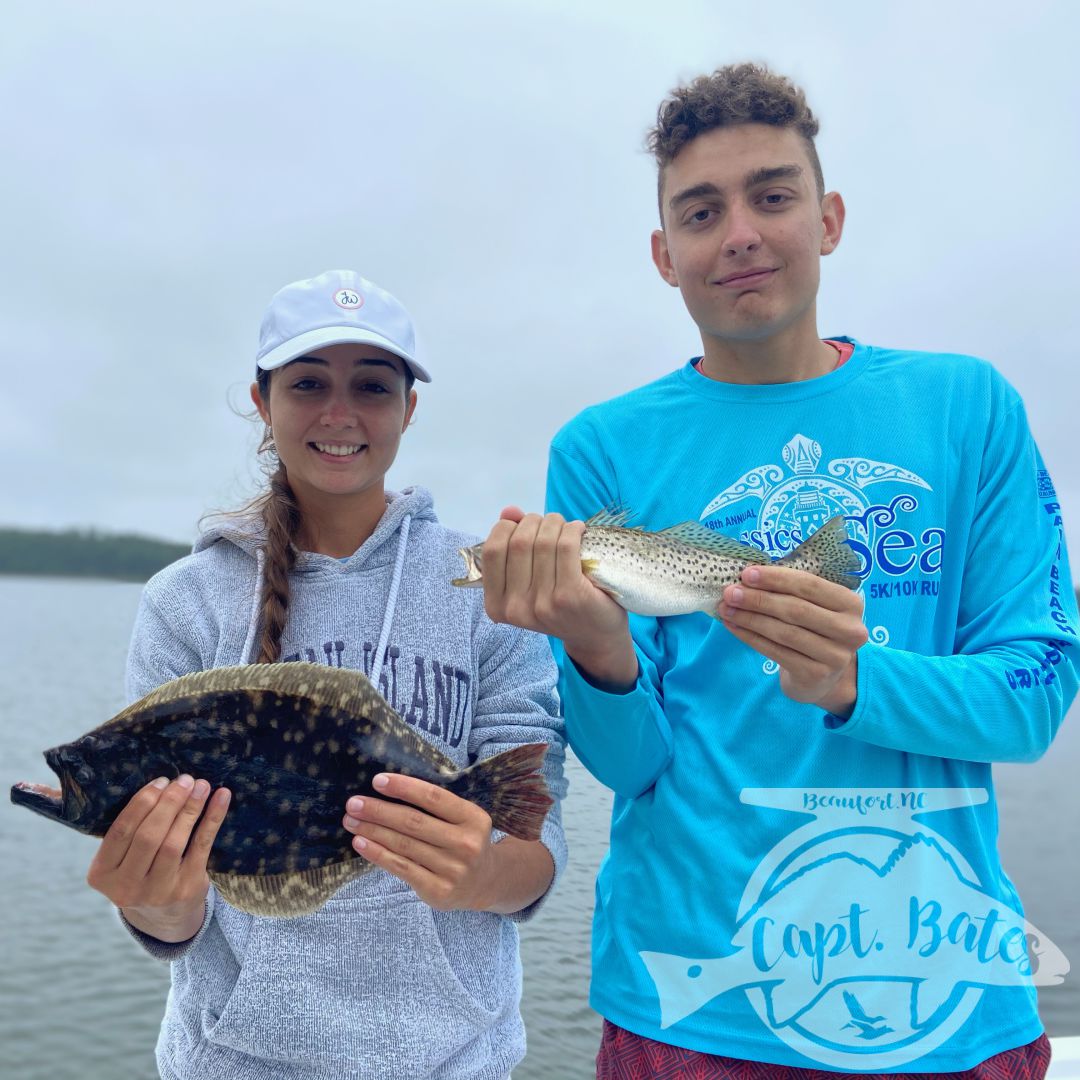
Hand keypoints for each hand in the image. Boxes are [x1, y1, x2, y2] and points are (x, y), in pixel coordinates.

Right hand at [86, 774, 230, 941]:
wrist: (163, 916)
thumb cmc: (140, 871)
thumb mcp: (121, 859)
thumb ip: (127, 830)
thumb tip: (146, 784)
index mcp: (102, 874)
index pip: (121, 832)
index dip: (141, 803)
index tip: (161, 781)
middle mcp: (126, 887)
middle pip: (148, 836)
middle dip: (168, 803)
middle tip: (184, 779)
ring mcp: (157, 891)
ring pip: (174, 842)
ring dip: (190, 808)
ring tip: (201, 785)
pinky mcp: (187, 888)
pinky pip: (201, 847)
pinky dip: (212, 819)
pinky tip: (221, 798)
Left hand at [343, 774, 498, 911]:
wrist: (483, 882)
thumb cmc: (463, 841)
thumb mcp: (463, 819)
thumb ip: (437, 807)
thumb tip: (389, 789)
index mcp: (473, 818)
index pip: (434, 797)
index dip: (404, 788)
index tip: (378, 781)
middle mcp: (466, 844)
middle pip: (414, 822)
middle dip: (379, 811)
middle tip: (353, 803)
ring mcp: (452, 869)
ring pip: (404, 845)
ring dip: (372, 830)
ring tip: (351, 821)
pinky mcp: (438, 890)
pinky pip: (401, 867)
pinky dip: (377, 854)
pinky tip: (361, 842)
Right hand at [481, 507, 636, 687]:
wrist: (595, 636)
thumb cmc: (559, 604)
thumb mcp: (527, 582)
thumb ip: (512, 547)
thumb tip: (508, 511)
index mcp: (497, 605)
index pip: (492, 551)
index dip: (507, 528)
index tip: (523, 526)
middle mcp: (516, 608)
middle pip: (519, 542)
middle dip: (534, 522)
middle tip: (549, 523)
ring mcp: (543, 603)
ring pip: (544, 541)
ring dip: (556, 523)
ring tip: (565, 526)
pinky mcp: (571, 595)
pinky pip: (566, 546)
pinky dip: (572, 530)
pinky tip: (578, 531)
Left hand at [718, 565, 867, 715]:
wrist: (822, 677)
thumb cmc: (813, 630)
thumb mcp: (813, 607)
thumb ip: (789, 591)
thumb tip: (747, 577)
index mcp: (851, 604)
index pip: (810, 585)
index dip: (776, 578)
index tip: (747, 574)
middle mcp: (850, 630)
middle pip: (796, 610)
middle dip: (759, 599)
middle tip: (730, 593)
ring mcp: (835, 656)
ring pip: (784, 632)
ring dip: (750, 619)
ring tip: (726, 609)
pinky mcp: (816, 675)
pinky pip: (776, 651)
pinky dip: (750, 637)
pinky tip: (734, 626)